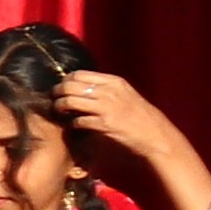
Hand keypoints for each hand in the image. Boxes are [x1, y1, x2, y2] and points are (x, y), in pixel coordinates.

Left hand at [48, 71, 210, 209]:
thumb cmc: (139, 116)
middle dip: (58, 93)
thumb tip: (79, 87)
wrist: (155, 135)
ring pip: (69, 101)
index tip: (62, 89)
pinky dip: (71, 123)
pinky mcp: (104, 124)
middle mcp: (109, 91)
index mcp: (114, 81)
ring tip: (60, 113)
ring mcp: (106, 107)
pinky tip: (73, 126)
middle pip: (70, 85)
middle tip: (55, 101)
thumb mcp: (124, 95)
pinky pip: (77, 121)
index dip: (65, 81)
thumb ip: (105, 89)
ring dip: (60, 107)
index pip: (78, 74)